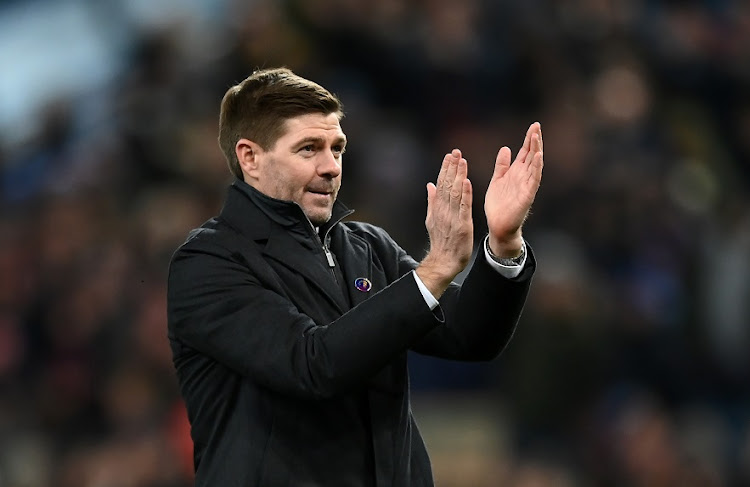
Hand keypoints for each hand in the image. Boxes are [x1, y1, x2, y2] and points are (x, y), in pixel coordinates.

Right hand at [416, 149, 473, 298]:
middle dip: (452, 167)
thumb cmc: (441, 241)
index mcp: (437, 208)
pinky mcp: (462, 225)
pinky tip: (467, 182)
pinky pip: (464, 207)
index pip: (441, 184)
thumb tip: (430, 185)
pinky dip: (465, 194)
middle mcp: (443, 210)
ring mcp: (452, 217)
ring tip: (462, 161)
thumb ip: (432, 201)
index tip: (449, 155)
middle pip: (447, 185)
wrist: (444, 261)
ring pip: (455, 193)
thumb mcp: (432, 219)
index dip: (445, 168)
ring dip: (458, 176)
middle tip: (456, 152)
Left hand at [485, 122, 543, 257]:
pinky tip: (538, 157)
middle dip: (534, 141)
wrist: (498, 225)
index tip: (533, 126)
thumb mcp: (497, 180)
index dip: (529, 139)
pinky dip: (536, 168)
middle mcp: (523, 177)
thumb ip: (501, 166)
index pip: (525, 152)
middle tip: (537, 125)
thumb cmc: (498, 205)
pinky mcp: (527, 196)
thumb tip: (506, 148)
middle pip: (531, 155)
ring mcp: (526, 186)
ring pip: (534, 165)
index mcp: (516, 172)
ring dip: (536, 151)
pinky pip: (534, 180)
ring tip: (537, 137)